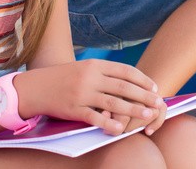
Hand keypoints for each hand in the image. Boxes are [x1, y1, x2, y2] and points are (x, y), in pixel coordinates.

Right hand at [27, 60, 163, 135]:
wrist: (36, 86)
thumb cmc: (64, 77)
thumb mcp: (84, 68)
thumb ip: (104, 72)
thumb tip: (128, 79)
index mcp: (95, 65)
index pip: (125, 71)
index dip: (142, 79)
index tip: (154, 87)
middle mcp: (90, 78)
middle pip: (123, 87)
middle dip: (144, 95)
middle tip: (158, 102)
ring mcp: (82, 94)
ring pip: (114, 103)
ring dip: (134, 110)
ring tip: (149, 115)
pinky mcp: (74, 109)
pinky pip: (95, 118)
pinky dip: (110, 124)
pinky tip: (121, 130)